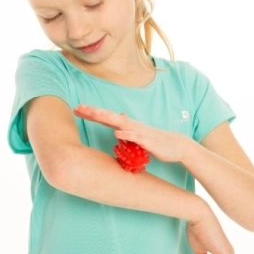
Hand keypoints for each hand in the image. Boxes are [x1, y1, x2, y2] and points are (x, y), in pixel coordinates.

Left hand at [73, 104, 190, 162]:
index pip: (106, 117)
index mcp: (127, 125)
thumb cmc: (155, 141)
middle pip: (108, 116)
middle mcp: (131, 125)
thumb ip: (126, 127)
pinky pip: (135, 136)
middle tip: (78, 107)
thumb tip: (118, 119)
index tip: (76, 109)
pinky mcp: (147, 140)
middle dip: (93, 112)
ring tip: (92, 113)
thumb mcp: (137, 134)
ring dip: (106, 118)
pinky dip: (126, 134)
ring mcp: (139, 131)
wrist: (177, 146)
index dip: (91, 113)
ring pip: (119, 123)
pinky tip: (116, 133)